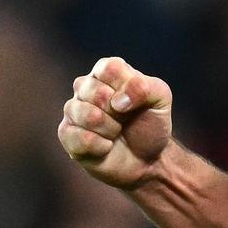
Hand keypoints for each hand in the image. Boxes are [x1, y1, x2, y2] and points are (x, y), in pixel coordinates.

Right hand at [58, 57, 172, 189]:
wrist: (146, 159)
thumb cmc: (150, 123)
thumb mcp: (160, 99)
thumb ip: (145, 88)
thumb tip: (117, 101)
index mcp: (107, 71)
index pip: (110, 69)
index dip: (129, 88)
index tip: (136, 102)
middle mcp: (85, 86)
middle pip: (97, 92)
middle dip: (120, 113)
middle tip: (125, 119)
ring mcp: (73, 110)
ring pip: (88, 115)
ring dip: (111, 129)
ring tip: (116, 132)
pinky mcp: (66, 134)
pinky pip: (81, 138)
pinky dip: (102, 146)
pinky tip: (106, 146)